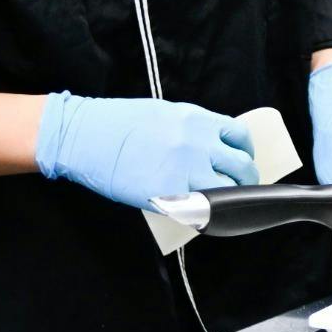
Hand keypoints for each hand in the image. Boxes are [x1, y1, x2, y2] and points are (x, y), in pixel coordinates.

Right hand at [34, 93, 256, 209]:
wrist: (83, 135)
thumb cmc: (116, 124)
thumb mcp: (163, 114)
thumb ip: (190, 129)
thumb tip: (209, 146)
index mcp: (196, 119)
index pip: (238, 135)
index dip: (245, 150)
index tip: (242, 159)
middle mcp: (197, 142)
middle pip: (241, 166)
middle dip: (247, 180)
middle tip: (242, 188)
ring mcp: (185, 169)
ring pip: (229, 191)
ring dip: (233, 200)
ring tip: (226, 205)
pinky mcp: (169, 194)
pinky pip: (202, 209)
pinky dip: (207, 215)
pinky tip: (204, 217)